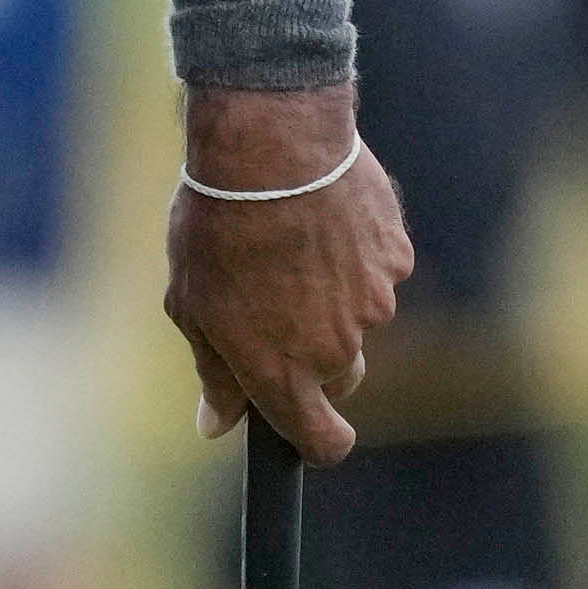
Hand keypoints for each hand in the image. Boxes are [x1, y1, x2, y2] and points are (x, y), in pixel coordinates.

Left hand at [163, 83, 411, 461]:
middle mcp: (336, 349)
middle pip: (340, 377)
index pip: (322, 441)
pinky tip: (323, 216)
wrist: (271, 147)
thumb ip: (214, 373)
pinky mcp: (395, 259)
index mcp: (282, 371)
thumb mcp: (193, 304)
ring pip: (359, 319)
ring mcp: (373, 304)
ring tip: (292, 241)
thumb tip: (216, 426)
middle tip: (276, 304)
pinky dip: (356, 254)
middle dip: (316, 357)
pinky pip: (378, 271)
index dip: (319, 441)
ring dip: (334, 296)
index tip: (312, 432)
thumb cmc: (218, 224)